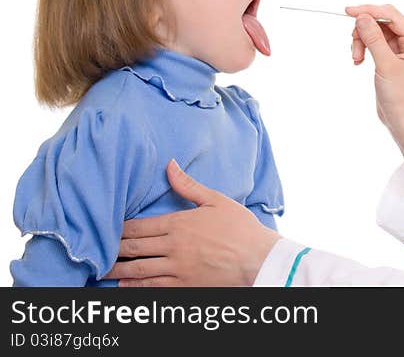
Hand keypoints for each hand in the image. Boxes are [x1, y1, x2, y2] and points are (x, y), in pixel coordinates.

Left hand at [104, 160, 280, 286]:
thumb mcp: (216, 200)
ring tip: (102, 270)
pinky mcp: (184, 286)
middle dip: (113, 250)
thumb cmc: (240, 228)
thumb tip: (170, 164)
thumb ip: (188, 185)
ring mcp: (177, 269)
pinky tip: (125, 285)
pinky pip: (152, 287)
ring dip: (118, 270)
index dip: (119, 229)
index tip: (106, 229)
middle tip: (96, 251)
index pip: (139, 227)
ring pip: (138, 270)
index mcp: (179, 224)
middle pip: (133, 249)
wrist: (259, 259)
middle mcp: (173, 247)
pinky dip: (136, 286)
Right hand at [345, 4, 403, 181]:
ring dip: (362, 41)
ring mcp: (402, 49)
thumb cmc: (401, 97)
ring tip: (356, 58)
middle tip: (353, 44)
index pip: (392, 15)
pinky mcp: (392, 57)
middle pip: (382, 21)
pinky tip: (358, 61)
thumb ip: (374, 39)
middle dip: (364, 29)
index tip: (348, 11)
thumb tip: (362, 16)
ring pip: (376, 32)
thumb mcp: (386, 66)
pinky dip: (364, 48)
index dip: (369, 10)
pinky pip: (375, 43)